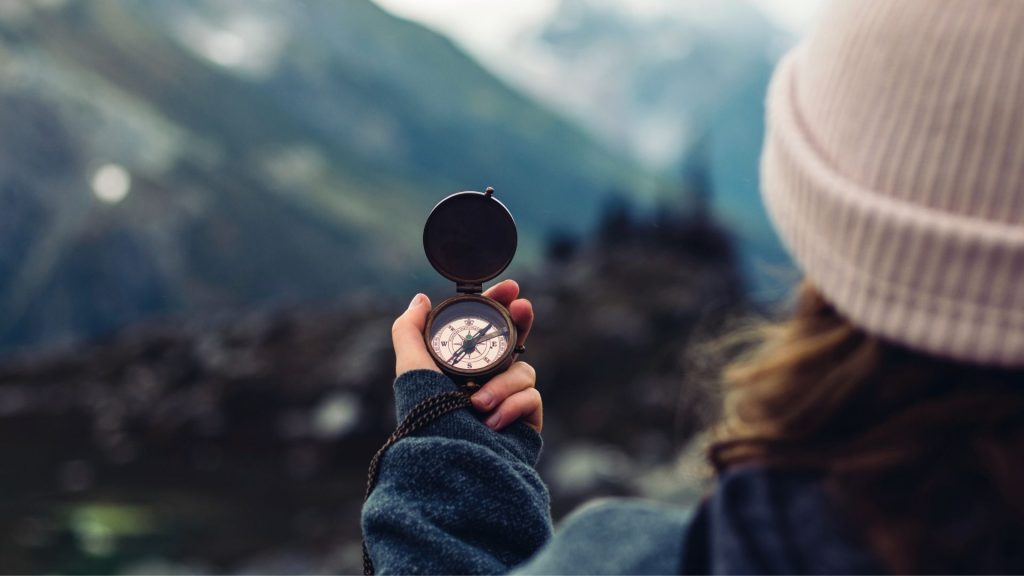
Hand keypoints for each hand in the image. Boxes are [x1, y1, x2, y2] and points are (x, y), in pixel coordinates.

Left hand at [391, 279, 540, 431]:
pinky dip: (511, 406)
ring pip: (522, 370)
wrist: (450, 462)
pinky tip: (492, 422)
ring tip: (478, 405)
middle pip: (514, 342)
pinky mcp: (525, 421)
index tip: (510, 287)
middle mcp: (485, 382)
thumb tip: (420, 299)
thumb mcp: (411, 368)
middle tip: (523, 306)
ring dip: (501, 384)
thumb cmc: (427, 417)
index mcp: (461, 368)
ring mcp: (507, 402)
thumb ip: (409, 330)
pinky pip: (531, 397)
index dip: (499, 306)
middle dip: (521, 321)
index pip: (485, 329)